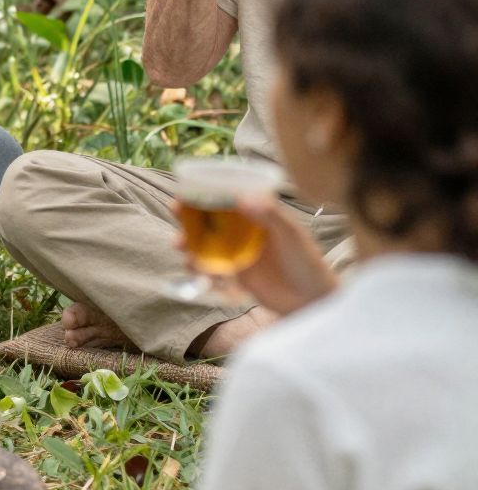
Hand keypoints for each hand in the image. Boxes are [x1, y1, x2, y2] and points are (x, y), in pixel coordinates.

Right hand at [176, 194, 337, 318]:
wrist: (314, 302)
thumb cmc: (310, 264)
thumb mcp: (292, 236)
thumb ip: (269, 216)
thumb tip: (241, 198)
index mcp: (261, 216)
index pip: (231, 198)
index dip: (209, 191)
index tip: (190, 186)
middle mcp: (248, 232)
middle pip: (214, 218)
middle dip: (192, 214)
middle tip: (174, 210)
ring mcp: (241, 254)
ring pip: (209, 242)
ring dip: (190, 241)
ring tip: (179, 244)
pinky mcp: (238, 275)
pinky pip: (212, 267)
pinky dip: (199, 266)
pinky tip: (192, 266)